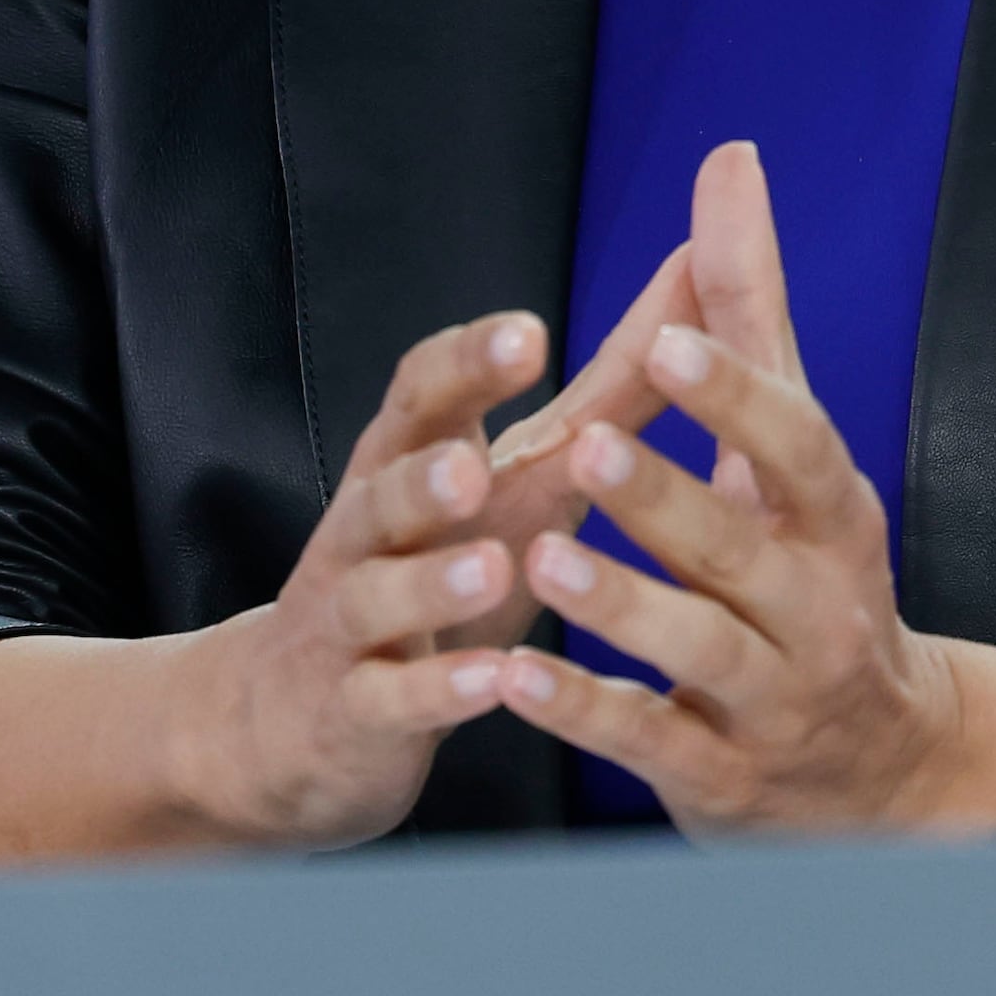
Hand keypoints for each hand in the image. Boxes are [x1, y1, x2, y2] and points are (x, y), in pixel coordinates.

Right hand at [169, 308, 551, 847]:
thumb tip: (692, 284)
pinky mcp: (355, 706)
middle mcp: (367, 528)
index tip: (528, 336)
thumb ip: (604, 399)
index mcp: (407, 459)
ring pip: (376, 594)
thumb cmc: (438, 567)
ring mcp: (350, 620)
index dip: (466, 365)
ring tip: (493, 568)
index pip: (421, 395)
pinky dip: (437, 689)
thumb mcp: (522, 482)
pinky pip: (389, 697)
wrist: (303, 711)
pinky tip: (492, 682)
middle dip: (425, 474)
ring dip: (432, 583)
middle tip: (476, 463)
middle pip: (383, 488)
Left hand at [484, 142, 995, 833]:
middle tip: (586, 444)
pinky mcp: (718, 776)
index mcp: (834, 518)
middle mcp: (816, 608)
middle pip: (743, 552)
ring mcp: (770, 700)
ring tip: (541, 555)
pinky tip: (513, 678)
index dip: (736, 396)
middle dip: (666, 500)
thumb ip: (747, 307)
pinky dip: (583, 713)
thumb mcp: (789, 447)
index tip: (664, 337)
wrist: (886, 768)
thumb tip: (728, 160)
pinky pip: (649, 742)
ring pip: (698, 653)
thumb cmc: (813, 569)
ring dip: (619, 605)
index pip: (799, 447)